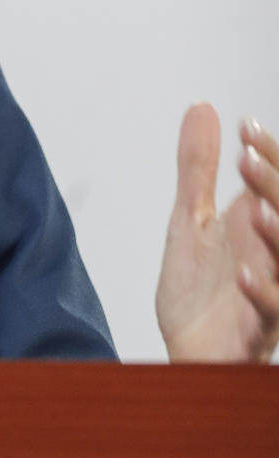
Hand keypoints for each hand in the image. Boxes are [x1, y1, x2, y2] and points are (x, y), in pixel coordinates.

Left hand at [156, 103, 278, 362]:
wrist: (187, 349)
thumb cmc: (198, 289)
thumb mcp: (190, 219)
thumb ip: (197, 167)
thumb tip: (202, 107)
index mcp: (257, 226)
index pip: (274, 185)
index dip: (268, 156)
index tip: (245, 127)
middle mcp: (271, 257)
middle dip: (273, 187)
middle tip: (247, 158)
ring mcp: (268, 293)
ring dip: (278, 238)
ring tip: (258, 210)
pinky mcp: (257, 330)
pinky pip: (271, 314)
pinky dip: (263, 294)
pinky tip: (246, 274)